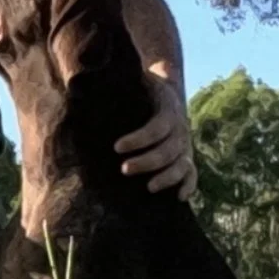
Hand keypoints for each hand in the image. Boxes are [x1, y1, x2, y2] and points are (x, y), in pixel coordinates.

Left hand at [114, 76, 196, 198]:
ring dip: (167, 177)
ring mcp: (185, 144)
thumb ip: (119, 84)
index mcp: (168, 109)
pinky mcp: (186, 155)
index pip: (156, 128)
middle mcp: (180, 128)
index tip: (116, 147)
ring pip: (182, 164)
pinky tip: (178, 197)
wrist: (167, 90)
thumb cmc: (142, 88)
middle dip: (147, 162)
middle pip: (168, 150)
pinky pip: (192, 172)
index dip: (138, 139)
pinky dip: (189, 185)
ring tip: (148, 188)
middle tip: (124, 169)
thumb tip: (86, 83)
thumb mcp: (136, 81)